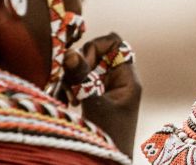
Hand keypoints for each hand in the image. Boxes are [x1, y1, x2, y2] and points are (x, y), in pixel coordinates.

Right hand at [62, 32, 141, 156]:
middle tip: (70, 83)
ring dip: (72, 77)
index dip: (96, 47)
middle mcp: (120, 81)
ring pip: (87, 68)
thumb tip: (70, 52)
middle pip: (98, 53)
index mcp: (128, 79)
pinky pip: (82, 82)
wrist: (108, 164)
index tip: (82, 64)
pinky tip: (67, 100)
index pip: (116, 43)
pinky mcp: (96, 100)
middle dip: (79, 63)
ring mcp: (108, 90)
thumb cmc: (108, 138)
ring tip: (67, 95)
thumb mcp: (94, 105)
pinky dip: (71, 87)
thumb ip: (82, 77)